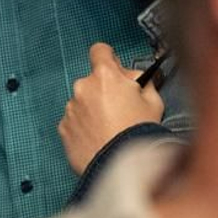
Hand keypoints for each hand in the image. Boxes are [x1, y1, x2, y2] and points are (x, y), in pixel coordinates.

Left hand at [59, 43, 163, 175]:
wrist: (122, 166)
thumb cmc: (140, 132)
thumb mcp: (153, 101)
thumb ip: (142, 82)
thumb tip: (133, 78)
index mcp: (105, 76)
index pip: (100, 50)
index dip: (109, 58)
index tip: (115, 70)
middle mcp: (82, 87)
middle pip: (93, 81)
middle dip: (104, 90)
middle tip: (121, 111)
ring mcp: (70, 108)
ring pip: (82, 102)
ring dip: (93, 110)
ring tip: (110, 130)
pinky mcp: (63, 128)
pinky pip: (74, 121)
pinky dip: (84, 127)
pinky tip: (99, 139)